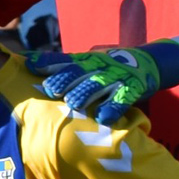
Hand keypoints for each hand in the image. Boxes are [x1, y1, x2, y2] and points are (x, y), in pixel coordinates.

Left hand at [26, 39, 178, 125]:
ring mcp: (116, 76)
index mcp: (86, 60)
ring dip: (85, 92)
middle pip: (78, 72)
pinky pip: (123, 98)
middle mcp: (99, 66)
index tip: (30, 64)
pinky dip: (114, 108)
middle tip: (50, 90)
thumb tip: (31, 64)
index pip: (64, 60)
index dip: (47, 61)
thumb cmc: (109, 67)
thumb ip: (64, 66)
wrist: (149, 61)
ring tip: (73, 103)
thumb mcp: (88, 63)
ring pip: (98, 84)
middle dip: (64, 79)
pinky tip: (103, 118)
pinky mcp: (133, 87)